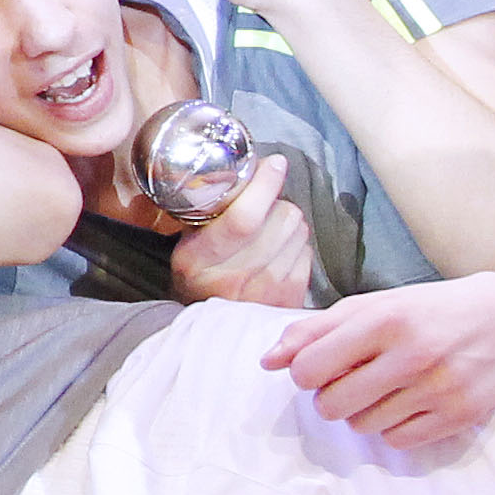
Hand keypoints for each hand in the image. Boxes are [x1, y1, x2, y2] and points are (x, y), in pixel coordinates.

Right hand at [167, 156, 320, 307]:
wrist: (215, 330)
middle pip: (282, 218)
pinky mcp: (289, 299)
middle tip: (265, 208)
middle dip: (279, 203)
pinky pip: (307, 252)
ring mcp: (265, 292)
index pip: (243, 218)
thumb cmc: (201, 278)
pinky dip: (297, 245)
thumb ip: (206, 213)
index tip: (274, 164)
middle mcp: (232, 278)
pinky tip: (280, 252)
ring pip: (299, 231)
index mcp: (198, 259)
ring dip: (289, 224)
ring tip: (271, 232)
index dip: (265, 185)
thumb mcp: (187, 246)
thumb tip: (245, 169)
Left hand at [260, 271, 494, 448]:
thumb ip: (317, 330)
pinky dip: (394, 428)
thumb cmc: (430, 310)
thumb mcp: (375, 305)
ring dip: (363, 412)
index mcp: (383, 319)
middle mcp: (412, 354)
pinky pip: (398, 442)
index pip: (309, 369)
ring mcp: (438, 387)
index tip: (321, 368)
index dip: (305, 374)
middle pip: (331, 405)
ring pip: (362, 427)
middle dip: (331, 397)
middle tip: (352, 380)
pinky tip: (409, 403)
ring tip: (386, 389)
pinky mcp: (460, 415)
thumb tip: (267, 361)